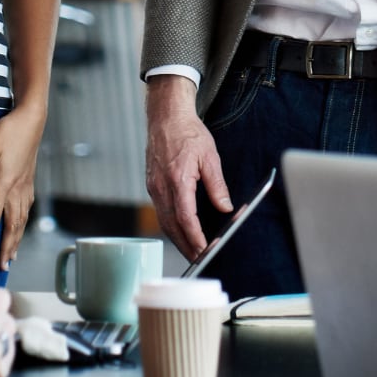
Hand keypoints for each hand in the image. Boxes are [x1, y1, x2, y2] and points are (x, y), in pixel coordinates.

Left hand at [0, 104, 45, 270]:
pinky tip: (21, 226)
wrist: (32, 119)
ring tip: (13, 255)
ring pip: (22, 219)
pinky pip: (27, 209)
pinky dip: (24, 223)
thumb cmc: (8, 132)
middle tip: (3, 267)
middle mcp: (17, 189)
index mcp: (4, 183)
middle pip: (12, 225)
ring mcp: (26, 186)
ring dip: (17, 239)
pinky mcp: (30, 181)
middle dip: (7, 247)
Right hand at [144, 74, 229, 259]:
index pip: (186, 218)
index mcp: (177, 180)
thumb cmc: (187, 133)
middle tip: (200, 259)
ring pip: (164, 221)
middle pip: (172, 226)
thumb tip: (225, 207)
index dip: (196, 238)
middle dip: (186, 246)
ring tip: (192, 251)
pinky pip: (160, 211)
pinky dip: (171, 225)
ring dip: (177, 239)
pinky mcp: (152, 185)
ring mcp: (153, 187)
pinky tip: (181, 230)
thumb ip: (217, 184)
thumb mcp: (210, 156)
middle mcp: (161, 187)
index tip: (206, 250)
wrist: (165, 116)